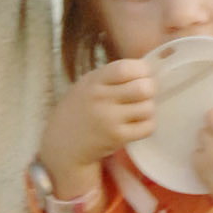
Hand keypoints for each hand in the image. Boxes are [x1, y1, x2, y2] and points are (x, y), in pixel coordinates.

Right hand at [40, 61, 155, 197]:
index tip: (143, 75)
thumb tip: (149, 69)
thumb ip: (111, 76)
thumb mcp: (87, 85)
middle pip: (143, 88)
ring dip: (148, 108)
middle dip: (149, 89)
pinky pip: (147, 127)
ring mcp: (109, 120)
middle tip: (144, 94)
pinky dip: (147, 125)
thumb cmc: (80, 110)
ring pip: (148, 108)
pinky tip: (137, 124)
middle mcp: (100, 99)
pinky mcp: (117, 138)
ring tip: (138, 110)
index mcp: (93, 81)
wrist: (62, 144)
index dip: (141, 70)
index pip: (125, 68)